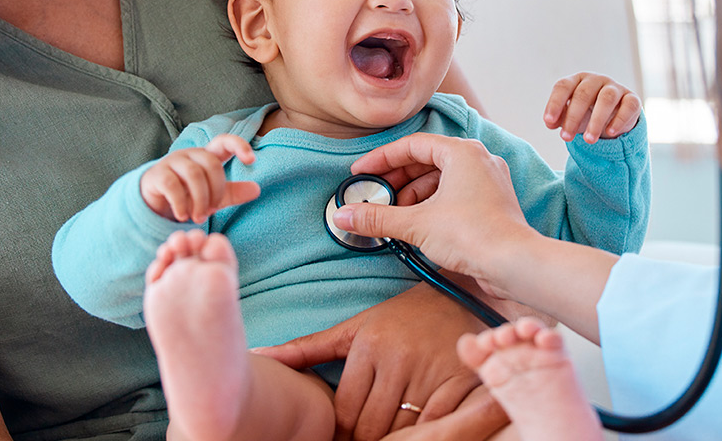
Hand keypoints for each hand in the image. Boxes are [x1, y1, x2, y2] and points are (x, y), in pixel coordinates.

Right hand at [138, 134, 259, 221]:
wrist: (155, 204)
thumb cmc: (188, 196)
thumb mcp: (214, 196)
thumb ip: (233, 192)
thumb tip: (257, 189)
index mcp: (206, 156)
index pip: (224, 141)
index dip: (239, 145)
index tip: (251, 160)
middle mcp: (190, 154)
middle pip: (211, 164)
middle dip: (215, 190)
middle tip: (211, 210)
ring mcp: (172, 162)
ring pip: (193, 174)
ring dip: (200, 200)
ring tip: (199, 218)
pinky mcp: (157, 174)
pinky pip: (173, 185)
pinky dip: (181, 204)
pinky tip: (183, 216)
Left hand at [252, 283, 492, 440]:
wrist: (460, 294)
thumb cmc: (400, 318)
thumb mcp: (353, 329)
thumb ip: (307, 348)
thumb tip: (259, 356)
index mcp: (369, 344)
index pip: (345, 412)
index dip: (342, 433)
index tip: (344, 437)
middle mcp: (399, 357)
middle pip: (372, 427)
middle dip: (366, 440)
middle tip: (365, 439)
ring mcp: (432, 370)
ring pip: (403, 431)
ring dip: (395, 440)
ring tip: (391, 435)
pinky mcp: (462, 380)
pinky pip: (437, 426)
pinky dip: (427, 435)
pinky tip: (420, 431)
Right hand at [335, 134, 539, 288]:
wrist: (515, 264)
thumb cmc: (474, 235)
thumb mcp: (416, 224)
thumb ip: (378, 217)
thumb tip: (344, 216)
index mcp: (462, 152)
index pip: (412, 145)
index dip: (382, 159)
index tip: (361, 172)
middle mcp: (478, 160)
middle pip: (427, 161)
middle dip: (397, 180)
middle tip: (374, 196)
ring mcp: (488, 181)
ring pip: (441, 179)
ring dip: (413, 195)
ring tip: (394, 215)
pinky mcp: (491, 203)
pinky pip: (454, 194)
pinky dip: (432, 204)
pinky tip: (416, 224)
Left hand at [543, 72, 640, 143]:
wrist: (615, 117)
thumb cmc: (587, 113)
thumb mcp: (571, 116)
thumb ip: (559, 118)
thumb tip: (550, 123)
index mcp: (577, 80)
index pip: (563, 86)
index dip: (555, 103)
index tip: (548, 121)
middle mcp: (596, 80)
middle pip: (583, 94)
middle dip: (573, 117)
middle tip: (566, 137)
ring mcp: (615, 88)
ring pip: (606, 99)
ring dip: (596, 120)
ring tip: (588, 140)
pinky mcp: (632, 99)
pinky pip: (628, 106)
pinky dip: (619, 120)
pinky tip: (610, 133)